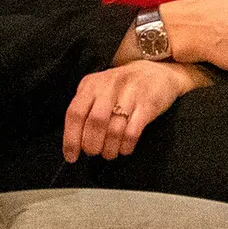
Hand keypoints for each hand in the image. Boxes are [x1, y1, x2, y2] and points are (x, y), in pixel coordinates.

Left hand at [64, 60, 203, 162]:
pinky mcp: (148, 105)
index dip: (71, 139)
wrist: (157, 71)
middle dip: (92, 145)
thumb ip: (84, 106)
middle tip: (93, 152)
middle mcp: (110, 87)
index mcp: (92, 85)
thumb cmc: (122, 86)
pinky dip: (125, 146)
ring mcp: (131, 95)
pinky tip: (124, 149)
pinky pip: (132, 132)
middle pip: (95, 123)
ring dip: (109, 149)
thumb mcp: (98, 88)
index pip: (75, 113)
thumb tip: (73, 140)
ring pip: (114, 130)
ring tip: (109, 153)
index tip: (71, 157)